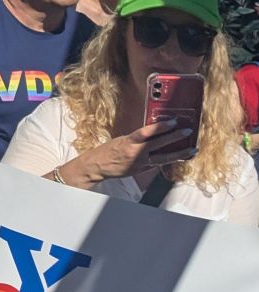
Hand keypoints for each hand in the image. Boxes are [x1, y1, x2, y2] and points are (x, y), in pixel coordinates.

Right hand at [72, 120, 193, 182]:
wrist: (98, 167)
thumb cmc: (109, 151)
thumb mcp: (122, 139)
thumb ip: (138, 137)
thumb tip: (155, 131)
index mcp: (129, 142)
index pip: (147, 132)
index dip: (161, 127)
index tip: (173, 121)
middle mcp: (135, 152)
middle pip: (159, 144)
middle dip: (175, 137)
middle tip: (187, 131)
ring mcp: (140, 163)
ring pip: (164, 157)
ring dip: (180, 153)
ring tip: (192, 149)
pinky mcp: (142, 170)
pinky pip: (159, 164)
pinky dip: (171, 160)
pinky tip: (181, 157)